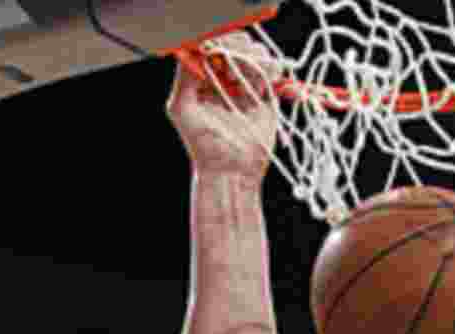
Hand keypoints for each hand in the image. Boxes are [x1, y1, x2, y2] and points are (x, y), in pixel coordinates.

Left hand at [168, 34, 278, 181]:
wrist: (231, 172)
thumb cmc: (203, 145)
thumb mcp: (181, 108)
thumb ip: (184, 76)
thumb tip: (197, 45)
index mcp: (203, 76)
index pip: (213, 42)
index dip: (220, 41)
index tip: (222, 55)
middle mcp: (224, 77)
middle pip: (236, 42)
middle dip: (239, 50)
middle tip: (236, 74)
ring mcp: (246, 84)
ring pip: (256, 52)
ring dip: (256, 60)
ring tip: (250, 83)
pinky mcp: (265, 95)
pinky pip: (273, 68)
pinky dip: (272, 68)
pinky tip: (263, 83)